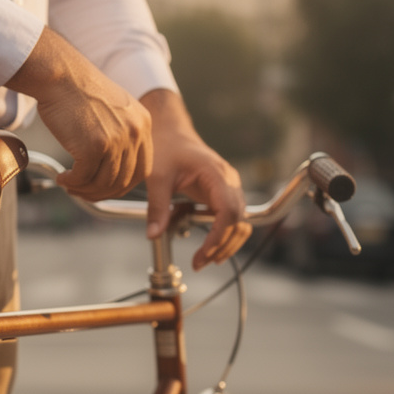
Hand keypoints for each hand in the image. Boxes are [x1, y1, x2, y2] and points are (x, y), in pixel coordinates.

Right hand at [6, 28, 151, 200]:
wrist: (61, 75)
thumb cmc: (78, 91)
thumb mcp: (113, 109)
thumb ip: (120, 134)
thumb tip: (112, 167)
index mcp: (143, 124)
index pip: (143, 169)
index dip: (123, 184)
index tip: (105, 187)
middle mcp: (134, 133)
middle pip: (124, 181)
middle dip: (102, 193)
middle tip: (82, 191)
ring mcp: (116, 140)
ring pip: (104, 183)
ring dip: (84, 190)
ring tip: (70, 185)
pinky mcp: (95, 146)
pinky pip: (84, 177)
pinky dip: (71, 183)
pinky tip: (63, 178)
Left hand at [140, 90, 249, 269]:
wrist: (170, 131)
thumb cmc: (166, 147)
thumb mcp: (157, 176)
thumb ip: (157, 207)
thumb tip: (154, 235)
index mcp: (216, 174)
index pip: (228, 211)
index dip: (219, 235)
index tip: (205, 253)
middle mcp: (228, 182)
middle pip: (238, 222)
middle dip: (222, 245)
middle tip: (200, 263)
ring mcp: (228, 188)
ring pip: (238, 223)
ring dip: (223, 243)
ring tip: (202, 259)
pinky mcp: (221, 194)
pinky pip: (227, 219)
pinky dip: (216, 232)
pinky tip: (194, 233)